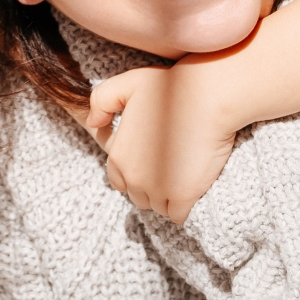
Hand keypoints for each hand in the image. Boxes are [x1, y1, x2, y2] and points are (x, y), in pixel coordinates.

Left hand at [86, 66, 240, 222]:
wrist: (208, 98)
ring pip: (157, 207)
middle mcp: (133, 177)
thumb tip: (91, 123)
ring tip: (181, 176)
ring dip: (167, 197)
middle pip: (137, 196)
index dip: (134, 170)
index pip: (118, 179)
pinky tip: (191, 191)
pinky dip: (183, 208)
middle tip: (168, 168)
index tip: (151, 160)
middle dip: (150, 186)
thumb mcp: (127, 83)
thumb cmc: (170, 87)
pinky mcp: (183, 196)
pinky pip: (178, 216)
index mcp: (118, 155)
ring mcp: (158, 189)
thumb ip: (101, 100)